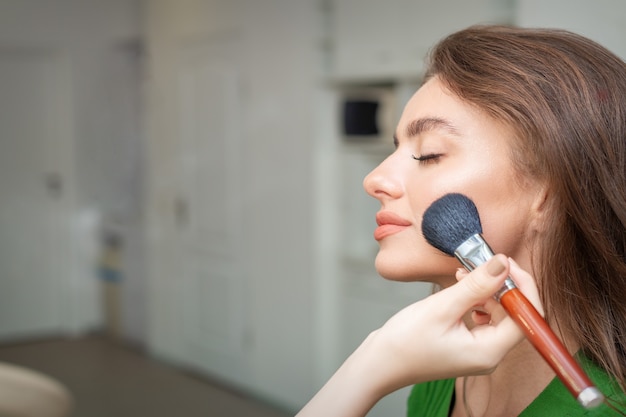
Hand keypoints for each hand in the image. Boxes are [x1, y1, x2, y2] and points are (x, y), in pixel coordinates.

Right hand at [296, 254, 541, 416]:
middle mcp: (489, 354)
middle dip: (502, 284)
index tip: (506, 262)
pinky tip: (460, 286)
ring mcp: (478, 350)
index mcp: (489, 352)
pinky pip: (483, 317)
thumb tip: (503, 263)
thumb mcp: (442, 307)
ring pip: (499, 313)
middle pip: (515, 313)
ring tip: (465, 274)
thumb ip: (476, 285)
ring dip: (487, 290)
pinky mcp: (467, 343)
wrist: (378, 363)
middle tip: (483, 261)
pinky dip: (476, 298)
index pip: (527, 316)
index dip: (522, 285)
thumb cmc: (405, 342)